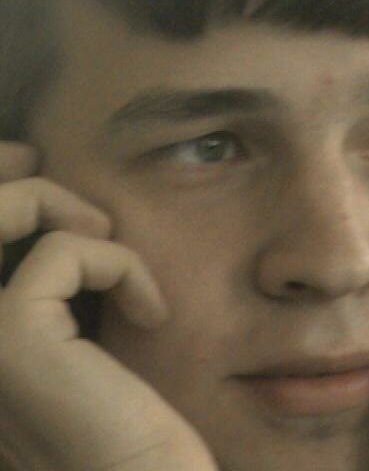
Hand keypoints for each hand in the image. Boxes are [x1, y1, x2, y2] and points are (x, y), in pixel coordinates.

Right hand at [0, 142, 217, 470]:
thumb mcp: (79, 335)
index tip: (28, 157)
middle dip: (12, 177)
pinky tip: (150, 311)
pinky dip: (119, 263)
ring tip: (113, 244)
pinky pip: (61, 252)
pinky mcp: (10, 340)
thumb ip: (53, 285)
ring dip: (60, 206)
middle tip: (65, 180)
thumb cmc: (120, 414)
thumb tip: (55, 214)